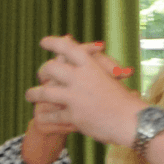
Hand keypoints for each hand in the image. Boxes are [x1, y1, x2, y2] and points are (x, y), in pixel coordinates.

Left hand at [26, 36, 144, 145]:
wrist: (133, 122)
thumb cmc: (126, 101)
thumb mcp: (111, 78)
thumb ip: (96, 67)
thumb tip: (89, 51)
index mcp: (90, 66)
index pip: (67, 47)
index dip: (53, 42)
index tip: (43, 42)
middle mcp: (79, 78)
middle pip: (51, 68)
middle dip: (43, 71)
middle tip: (41, 74)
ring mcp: (75, 97)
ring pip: (45, 92)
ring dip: (34, 94)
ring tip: (30, 95)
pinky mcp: (74, 116)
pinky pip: (53, 115)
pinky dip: (45, 117)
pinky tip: (39, 118)